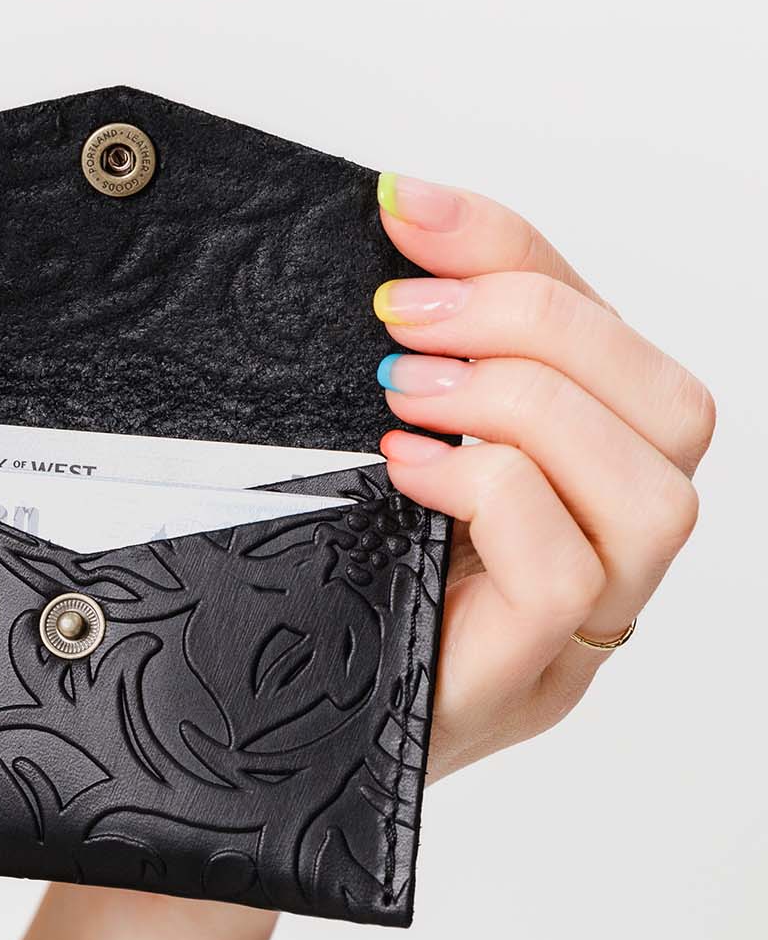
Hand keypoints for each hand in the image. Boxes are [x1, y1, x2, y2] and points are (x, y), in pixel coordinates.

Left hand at [373, 173, 713, 778]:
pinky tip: (405, 470)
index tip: (405, 205)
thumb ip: (408, 369)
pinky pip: (569, 571)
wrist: (267, 734)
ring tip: (408, 391)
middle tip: (407, 318)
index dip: (516, 250)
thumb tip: (391, 241)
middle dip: (539, 323)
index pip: (605, 339)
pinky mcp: (528, 679)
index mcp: (572, 477)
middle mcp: (601, 550)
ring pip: (654, 493)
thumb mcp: (362, 454)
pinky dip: (493, 491)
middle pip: (672, 406)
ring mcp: (578, 628)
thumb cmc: (316, 588)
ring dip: (526, 405)